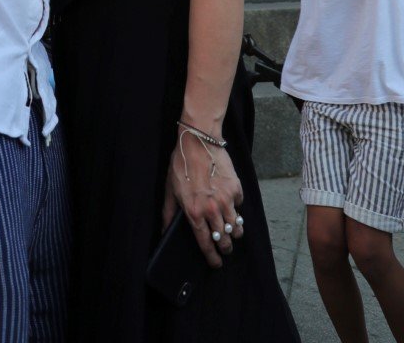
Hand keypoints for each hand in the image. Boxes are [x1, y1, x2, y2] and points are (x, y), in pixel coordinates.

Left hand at [162, 128, 242, 268]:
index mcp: (194, 213)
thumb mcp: (170, 190)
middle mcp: (212, 209)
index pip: (206, 243)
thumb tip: (164, 231)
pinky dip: (237, 208)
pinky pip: (239, 205)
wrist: (198, 141)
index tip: (216, 263)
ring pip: (236, 227)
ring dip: (235, 232)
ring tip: (232, 232)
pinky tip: (231, 204)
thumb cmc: (181, 164)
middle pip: (225, 239)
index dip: (212, 257)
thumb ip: (168, 213)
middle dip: (226, 248)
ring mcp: (226, 199)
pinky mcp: (236, 188)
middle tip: (225, 249)